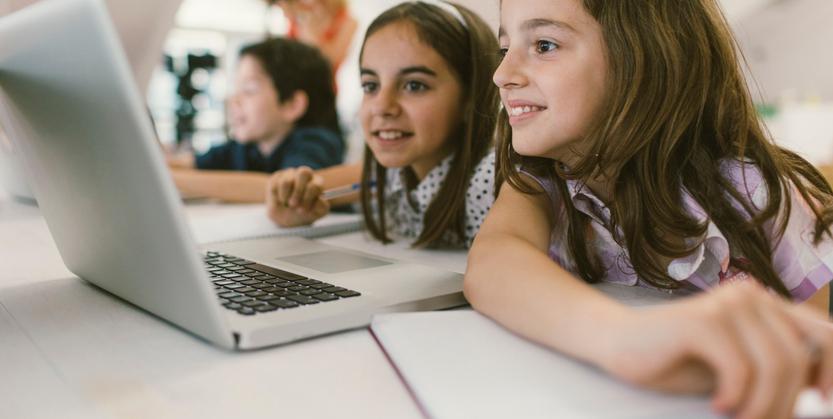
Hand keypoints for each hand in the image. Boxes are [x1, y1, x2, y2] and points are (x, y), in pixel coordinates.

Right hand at [265, 166, 329, 226]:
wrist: (285, 215)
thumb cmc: (303, 213)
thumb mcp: (315, 213)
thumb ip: (321, 207)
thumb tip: (320, 200)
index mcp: (317, 183)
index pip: (315, 185)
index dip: (308, 198)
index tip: (303, 211)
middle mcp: (306, 176)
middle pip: (304, 172)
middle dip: (298, 191)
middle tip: (293, 205)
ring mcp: (291, 174)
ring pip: (287, 181)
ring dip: (286, 197)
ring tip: (286, 204)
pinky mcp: (278, 176)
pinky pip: (276, 184)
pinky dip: (277, 196)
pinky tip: (281, 200)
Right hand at [598, 280, 832, 418]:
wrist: (617, 344)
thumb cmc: (675, 360)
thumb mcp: (736, 368)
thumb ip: (774, 370)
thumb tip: (820, 398)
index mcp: (764, 304)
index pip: (826, 334)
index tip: (822, 404)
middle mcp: (751, 295)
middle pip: (799, 357)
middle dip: (787, 403)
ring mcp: (726, 304)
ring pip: (776, 365)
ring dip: (762, 406)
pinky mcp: (702, 320)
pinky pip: (741, 370)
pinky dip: (735, 398)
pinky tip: (717, 406)